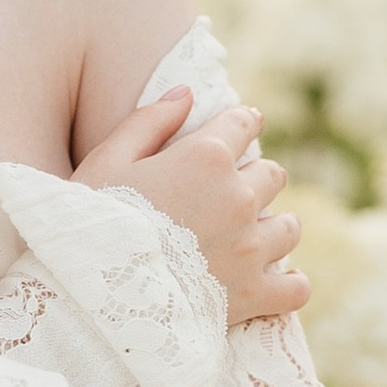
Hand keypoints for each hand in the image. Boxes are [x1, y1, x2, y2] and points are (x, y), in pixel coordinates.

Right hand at [80, 89, 308, 325]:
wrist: (91, 294)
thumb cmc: (92, 223)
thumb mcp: (106, 161)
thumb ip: (149, 121)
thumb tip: (187, 92)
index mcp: (206, 157)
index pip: (244, 123)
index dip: (241, 124)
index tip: (240, 128)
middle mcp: (238, 197)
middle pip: (272, 174)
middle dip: (256, 177)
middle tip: (232, 192)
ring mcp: (250, 248)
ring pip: (289, 227)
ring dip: (275, 227)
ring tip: (255, 236)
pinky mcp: (253, 293)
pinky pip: (296, 287)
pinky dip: (290, 284)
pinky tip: (277, 281)